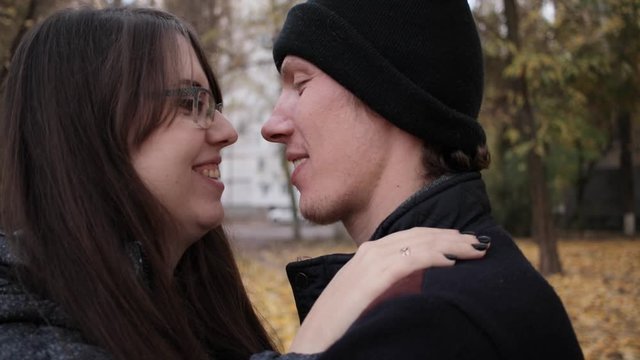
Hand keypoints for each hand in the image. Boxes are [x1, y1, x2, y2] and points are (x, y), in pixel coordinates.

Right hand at [288, 228, 487, 353]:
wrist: (314, 342)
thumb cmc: (340, 326)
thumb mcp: (363, 297)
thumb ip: (385, 285)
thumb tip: (413, 286)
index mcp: (368, 255)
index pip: (411, 238)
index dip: (439, 238)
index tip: (462, 243)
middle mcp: (371, 252)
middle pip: (419, 236)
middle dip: (451, 238)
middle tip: (478, 243)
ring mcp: (372, 262)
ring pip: (420, 244)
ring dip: (451, 244)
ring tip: (475, 249)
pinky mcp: (375, 276)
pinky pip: (412, 259)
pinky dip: (435, 256)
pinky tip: (453, 261)